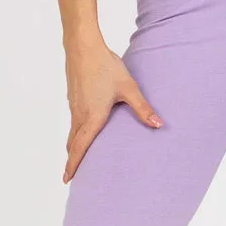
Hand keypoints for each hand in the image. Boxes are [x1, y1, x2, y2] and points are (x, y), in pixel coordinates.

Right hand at [62, 39, 161, 180]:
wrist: (83, 46)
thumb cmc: (105, 66)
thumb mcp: (128, 88)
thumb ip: (142, 108)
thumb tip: (158, 125)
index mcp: (92, 117)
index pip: (80, 147)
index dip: (73, 165)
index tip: (67, 179)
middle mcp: (80, 114)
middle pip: (72, 144)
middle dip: (72, 161)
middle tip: (71, 176)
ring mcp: (74, 105)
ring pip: (72, 132)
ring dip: (73, 147)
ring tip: (76, 158)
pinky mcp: (74, 97)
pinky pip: (73, 121)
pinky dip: (74, 133)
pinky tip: (83, 130)